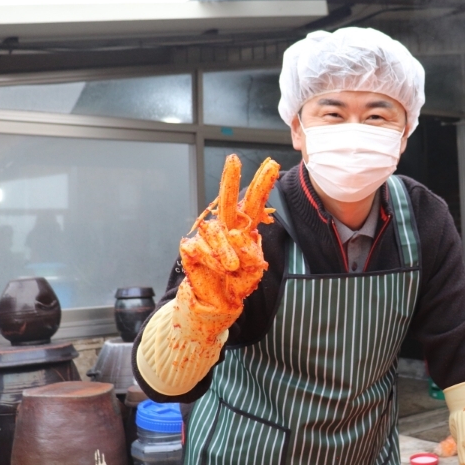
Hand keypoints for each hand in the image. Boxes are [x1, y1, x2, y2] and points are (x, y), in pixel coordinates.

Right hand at [178, 154, 279, 332]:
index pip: (253, 203)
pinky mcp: (191, 248)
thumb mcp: (253, 270)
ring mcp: (207, 237)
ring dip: (225, 251)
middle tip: (233, 160)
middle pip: (227, 200)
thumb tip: (238, 236)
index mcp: (244, 229)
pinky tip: (217, 269)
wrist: (217, 304)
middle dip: (230, 179)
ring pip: (215, 231)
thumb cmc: (236, 284)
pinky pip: (200, 247)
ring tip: (232, 267)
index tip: (273, 165)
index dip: (262, 184)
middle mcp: (225, 228)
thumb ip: (251, 252)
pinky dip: (211, 260)